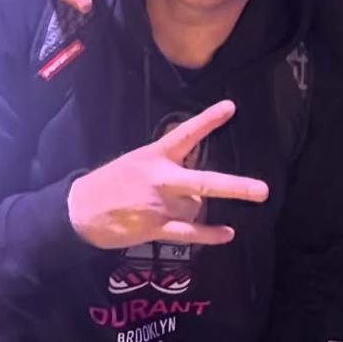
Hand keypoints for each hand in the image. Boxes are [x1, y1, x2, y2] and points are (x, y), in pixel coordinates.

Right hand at [68, 101, 268, 248]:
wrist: (79, 209)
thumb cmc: (111, 183)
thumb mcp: (136, 161)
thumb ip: (167, 165)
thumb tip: (198, 186)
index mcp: (155, 155)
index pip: (186, 134)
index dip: (208, 120)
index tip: (231, 106)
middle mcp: (161, 179)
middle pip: (205, 182)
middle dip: (236, 187)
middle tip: (263, 190)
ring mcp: (159, 205)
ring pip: (195, 208)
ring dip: (192, 210)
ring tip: (163, 208)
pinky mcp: (155, 227)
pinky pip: (189, 234)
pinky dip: (210, 235)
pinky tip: (228, 233)